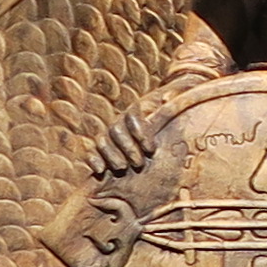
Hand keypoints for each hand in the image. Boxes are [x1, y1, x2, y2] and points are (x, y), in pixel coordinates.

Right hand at [85, 70, 221, 181]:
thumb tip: (169, 96)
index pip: (133, 117)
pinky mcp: (103, 149)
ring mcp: (110, 135)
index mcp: (137, 111)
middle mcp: (121, 121)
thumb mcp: (174, 108)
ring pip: (102, 141)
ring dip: (111, 155)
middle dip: (127, 148)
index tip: (151, 149)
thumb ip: (174, 100)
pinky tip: (100, 170)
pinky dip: (93, 159)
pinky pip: (92, 152)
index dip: (140, 133)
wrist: (159, 124)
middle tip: (140, 164)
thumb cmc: (169, 117)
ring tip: (123, 168)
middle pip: (116, 131)